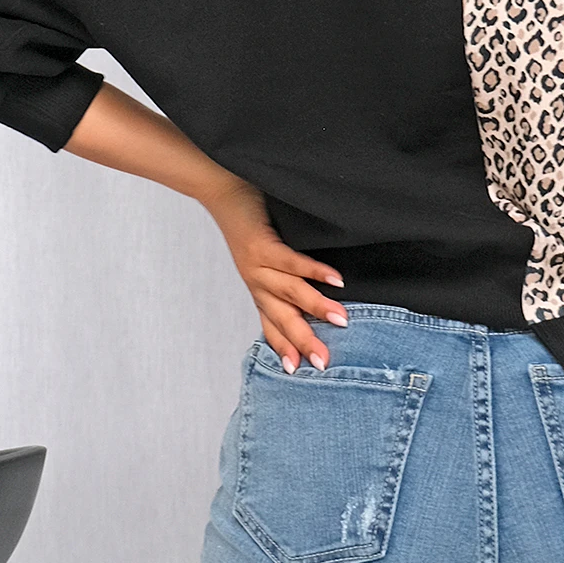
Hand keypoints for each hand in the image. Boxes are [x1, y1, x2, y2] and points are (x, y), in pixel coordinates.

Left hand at [208, 180, 348, 372]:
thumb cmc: (251, 220)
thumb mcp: (266, 255)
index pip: (272, 325)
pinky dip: (314, 271)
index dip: (285, 348)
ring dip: (316, 309)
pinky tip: (336, 280)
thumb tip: (325, 287)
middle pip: (283, 319)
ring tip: (343, 321)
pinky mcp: (262, 245)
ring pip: (290, 294)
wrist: (220, 190)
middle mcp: (257, 283)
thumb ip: (287, 274)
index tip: (299, 371)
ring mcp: (257, 266)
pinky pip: (291, 262)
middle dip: (304, 342)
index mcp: (259, 289)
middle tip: (325, 364)